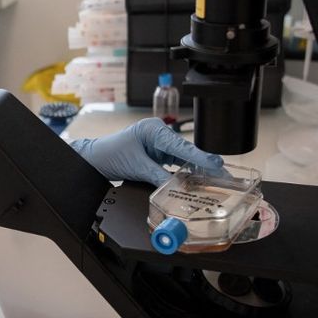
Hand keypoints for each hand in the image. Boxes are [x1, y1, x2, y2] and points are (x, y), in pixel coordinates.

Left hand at [71, 118, 223, 186]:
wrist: (95, 160)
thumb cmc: (109, 154)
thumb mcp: (136, 167)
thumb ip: (158, 177)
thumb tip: (176, 188)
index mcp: (153, 129)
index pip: (181, 146)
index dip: (200, 157)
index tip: (215, 165)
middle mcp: (158, 133)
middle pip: (186, 150)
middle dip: (204, 163)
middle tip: (223, 175)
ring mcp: (158, 143)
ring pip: (183, 157)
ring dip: (197, 168)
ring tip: (216, 178)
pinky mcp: (157, 153)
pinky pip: (175, 162)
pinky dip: (185, 171)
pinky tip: (198, 179)